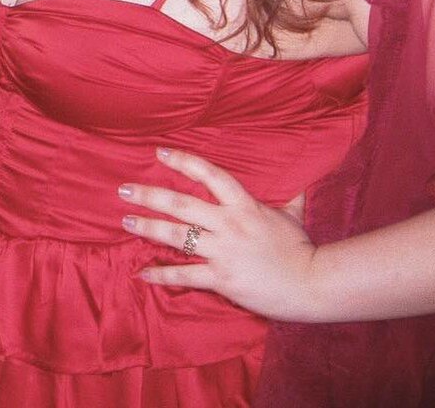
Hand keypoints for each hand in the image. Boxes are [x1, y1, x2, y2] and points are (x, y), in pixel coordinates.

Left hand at [118, 147, 318, 320]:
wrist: (310, 283)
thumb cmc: (301, 247)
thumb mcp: (293, 214)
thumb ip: (289, 198)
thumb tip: (299, 184)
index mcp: (244, 204)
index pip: (210, 175)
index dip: (184, 162)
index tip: (160, 152)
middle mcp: (229, 223)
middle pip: (182, 204)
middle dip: (150, 195)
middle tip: (124, 189)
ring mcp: (223, 251)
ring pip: (177, 236)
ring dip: (149, 228)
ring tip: (126, 221)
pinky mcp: (221, 278)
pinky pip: (186, 275)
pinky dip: (162, 275)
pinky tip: (143, 273)